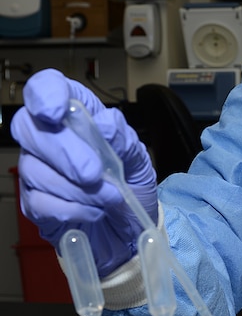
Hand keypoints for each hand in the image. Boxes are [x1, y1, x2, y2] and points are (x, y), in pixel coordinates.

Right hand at [11, 69, 157, 276]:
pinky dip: (73, 208)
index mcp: (76, 116)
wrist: (131, 227)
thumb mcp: (139, 159)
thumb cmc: (130, 184)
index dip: (45, 94)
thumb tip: (105, 126)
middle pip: (29, 128)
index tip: (56, 113)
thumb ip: (125, 139)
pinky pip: (40, 202)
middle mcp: (49, 138)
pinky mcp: (35, 203)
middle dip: (64, 151)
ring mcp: (37, 170)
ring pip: (34, 169)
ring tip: (110, 197)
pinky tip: (95, 211)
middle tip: (94, 173)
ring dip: (77, 188)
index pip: (46, 88)